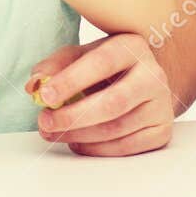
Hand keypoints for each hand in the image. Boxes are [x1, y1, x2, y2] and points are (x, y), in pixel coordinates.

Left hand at [26, 33, 175, 155]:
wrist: (138, 81)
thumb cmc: (101, 67)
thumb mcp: (77, 56)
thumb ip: (52, 67)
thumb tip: (34, 85)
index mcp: (131, 47)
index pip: (101, 63)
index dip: (71, 81)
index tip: (44, 95)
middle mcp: (153, 75)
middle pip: (113, 103)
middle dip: (73, 116)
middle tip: (45, 122)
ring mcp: (161, 105)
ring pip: (117, 128)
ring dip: (79, 135)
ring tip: (54, 133)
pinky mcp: (162, 130)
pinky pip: (128, 147)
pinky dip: (97, 149)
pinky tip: (77, 142)